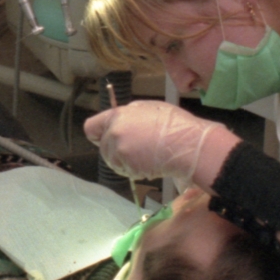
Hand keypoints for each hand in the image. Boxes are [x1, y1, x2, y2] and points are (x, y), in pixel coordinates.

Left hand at [84, 100, 224, 183]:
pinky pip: (125, 170)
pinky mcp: (128, 167)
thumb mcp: (148, 108)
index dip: (98, 134)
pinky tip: (150, 162)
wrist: (188, 144)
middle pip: (103, 147)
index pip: (91, 127)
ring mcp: (120, 152)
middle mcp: (114, 134)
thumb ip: (128, 115)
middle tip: (136, 149)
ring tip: (145, 156)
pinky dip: (134, 170)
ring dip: (124, 161)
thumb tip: (120, 121)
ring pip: (113, 160)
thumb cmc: (174, 123)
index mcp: (117, 116)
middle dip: (115, 149)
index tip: (105, 138)